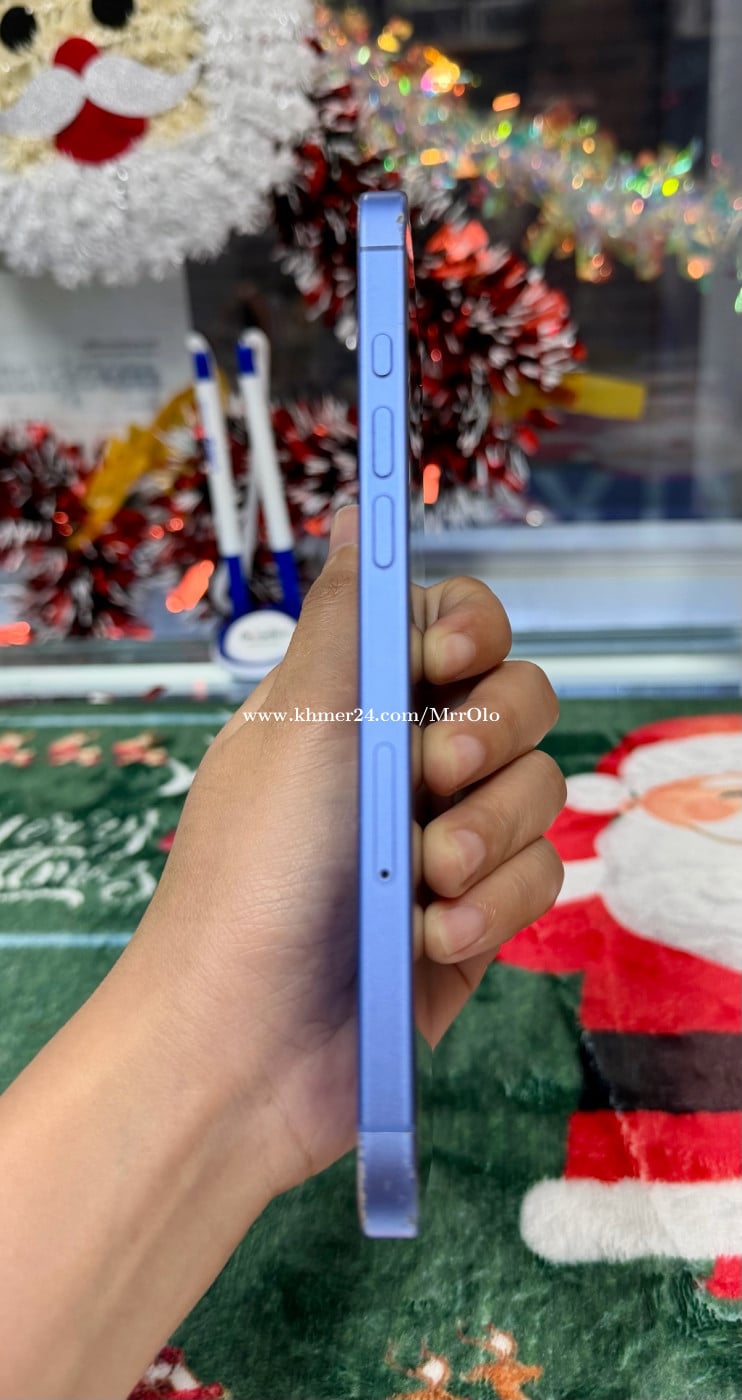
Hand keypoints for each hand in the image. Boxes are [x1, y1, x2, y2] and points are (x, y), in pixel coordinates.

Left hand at [130, 507, 565, 1199]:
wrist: (248, 1046)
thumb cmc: (253, 874)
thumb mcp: (299, 727)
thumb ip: (346, 618)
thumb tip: (352, 512)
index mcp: (355, 703)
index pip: (452, 627)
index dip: (468, 632)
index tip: (445, 658)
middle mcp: (409, 761)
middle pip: (519, 699)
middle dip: (486, 740)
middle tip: (433, 777)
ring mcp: (448, 837)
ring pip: (540, 791)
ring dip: (486, 836)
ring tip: (423, 883)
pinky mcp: (479, 913)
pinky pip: (541, 878)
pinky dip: (494, 904)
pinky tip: (435, 937)